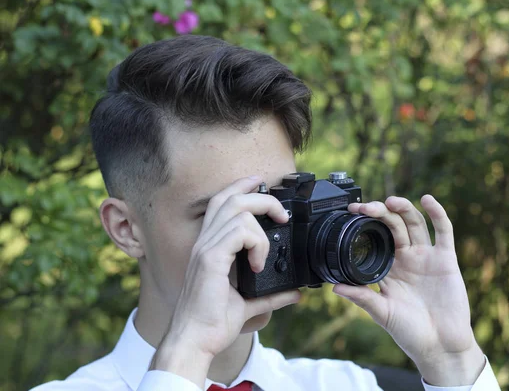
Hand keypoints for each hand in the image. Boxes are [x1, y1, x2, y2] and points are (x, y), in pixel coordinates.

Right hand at [151, 176, 300, 385]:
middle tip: (281, 215)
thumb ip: (270, 295)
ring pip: (236, 210)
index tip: (262, 185)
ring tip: (266, 252)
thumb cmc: (212, 324)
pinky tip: (258, 264)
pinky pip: (238, 232)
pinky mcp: (210, 259)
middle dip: (260, 197)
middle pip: (229, 198)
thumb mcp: (248, 305)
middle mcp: (205, 243)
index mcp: (210, 248)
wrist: (195, 342)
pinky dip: (256, 243)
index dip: (241, 188)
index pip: (222, 203)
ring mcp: (205, 249)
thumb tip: (294, 293)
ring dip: (261, 225)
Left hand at [333, 195, 484, 385]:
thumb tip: (334, 287)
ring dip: (403, 209)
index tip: (352, 212)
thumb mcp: (381, 313)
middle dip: (380, 213)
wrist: (440, 346)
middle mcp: (406, 258)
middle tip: (366, 207)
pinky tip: (427, 200)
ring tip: (391, 201)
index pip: (375, 237)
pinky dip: (437, 213)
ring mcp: (426, 257)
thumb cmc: (409, 332)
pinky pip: (443, 232)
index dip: (365, 223)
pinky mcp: (446, 260)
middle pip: (393, 225)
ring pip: (414, 224)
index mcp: (388, 267)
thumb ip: (362, 297)